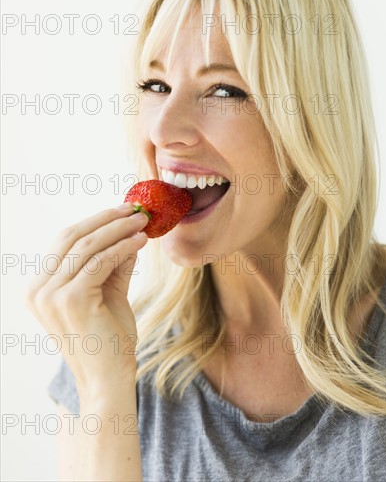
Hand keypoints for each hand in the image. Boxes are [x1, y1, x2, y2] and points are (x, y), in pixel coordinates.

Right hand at [25, 202, 148, 394]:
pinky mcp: (72, 299)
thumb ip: (113, 263)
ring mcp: (51, 295)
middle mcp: (38, 289)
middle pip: (71, 236)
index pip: (64, 241)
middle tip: (134, 210)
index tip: (121, 212)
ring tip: (143, 222)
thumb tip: (128, 231)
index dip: (94, 221)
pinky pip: (102, 261)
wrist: (109, 380)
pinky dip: (123, 247)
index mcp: (39, 287)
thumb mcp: (108, 292)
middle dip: (106, 219)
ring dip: (119, 229)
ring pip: (88, 245)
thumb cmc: (108, 339)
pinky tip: (141, 241)